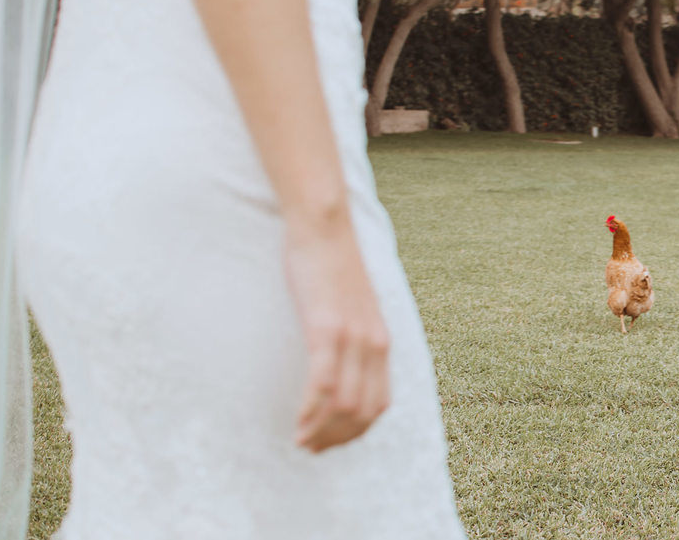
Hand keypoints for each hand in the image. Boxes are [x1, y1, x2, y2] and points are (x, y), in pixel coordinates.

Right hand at [283, 213, 390, 452]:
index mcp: (381, 342)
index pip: (379, 404)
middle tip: (310, 449)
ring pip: (345, 405)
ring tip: (301, 442)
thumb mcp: (351, 306)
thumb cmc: (330, 264)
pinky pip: (324, 384)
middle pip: (363, 412)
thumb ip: (352, 334)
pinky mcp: (327, 329)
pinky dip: (311, 411)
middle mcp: (373, 345)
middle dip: (337, 439)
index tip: (330, 442)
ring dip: (322, 431)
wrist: (325, 228)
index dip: (355, 432)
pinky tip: (297, 423)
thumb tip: (341, 359)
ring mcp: (352, 338)